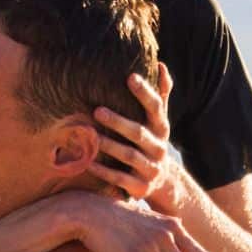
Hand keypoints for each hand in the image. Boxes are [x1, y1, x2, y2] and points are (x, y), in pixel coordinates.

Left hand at [91, 63, 179, 208]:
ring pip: (129, 156)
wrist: (163, 182)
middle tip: (97, 110)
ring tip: (90, 135)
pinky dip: (103, 172)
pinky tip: (87, 162)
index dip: (144, 93)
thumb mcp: (159, 120)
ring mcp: (150, 169)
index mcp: (162, 128)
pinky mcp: (140, 187)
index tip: (130, 77)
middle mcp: (159, 148)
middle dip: (119, 122)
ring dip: (109, 146)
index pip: (156, 108)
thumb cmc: (152, 141)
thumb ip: (160, 94)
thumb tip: (161, 64)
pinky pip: (120, 179)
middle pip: (139, 133)